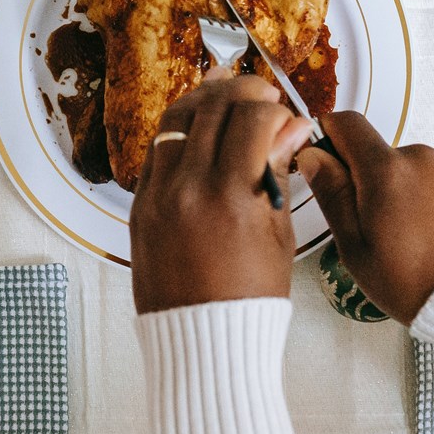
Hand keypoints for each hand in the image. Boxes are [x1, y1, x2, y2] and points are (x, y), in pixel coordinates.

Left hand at [127, 75, 318, 314]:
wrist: (202, 343)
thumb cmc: (249, 300)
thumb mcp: (278, 235)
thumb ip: (279, 172)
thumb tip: (293, 127)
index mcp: (229, 197)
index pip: (251, 119)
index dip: (275, 109)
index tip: (287, 116)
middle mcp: (187, 188)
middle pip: (211, 107)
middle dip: (241, 90)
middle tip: (262, 92)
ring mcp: (156, 195)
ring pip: (175, 120)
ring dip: (205, 100)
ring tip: (228, 98)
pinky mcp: (139, 206)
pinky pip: (156, 150)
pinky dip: (179, 131)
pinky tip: (200, 129)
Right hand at [297, 113, 433, 323]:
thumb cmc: (413, 282)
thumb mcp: (354, 246)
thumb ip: (331, 193)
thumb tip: (313, 157)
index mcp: (386, 170)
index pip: (347, 123)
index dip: (330, 138)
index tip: (329, 162)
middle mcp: (423, 159)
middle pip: (380, 153)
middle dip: (370, 180)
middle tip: (375, 227)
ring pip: (412, 169)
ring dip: (405, 191)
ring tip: (411, 237)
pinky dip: (433, 201)